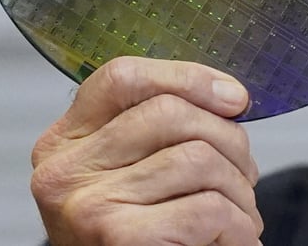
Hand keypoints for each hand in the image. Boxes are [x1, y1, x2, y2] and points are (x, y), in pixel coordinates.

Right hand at [30, 56, 262, 245]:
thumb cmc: (148, 234)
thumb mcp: (138, 173)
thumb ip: (166, 129)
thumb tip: (231, 97)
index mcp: (66, 142)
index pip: (122, 77)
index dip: (187, 77)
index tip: (234, 98)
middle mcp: (64, 171)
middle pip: (169, 112)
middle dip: (230, 141)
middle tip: (244, 177)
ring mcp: (85, 206)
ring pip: (197, 158)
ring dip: (240, 190)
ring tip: (240, 216)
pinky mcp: (116, 238)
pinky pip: (207, 208)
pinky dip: (239, 226)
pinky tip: (236, 239)